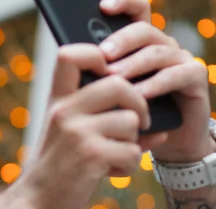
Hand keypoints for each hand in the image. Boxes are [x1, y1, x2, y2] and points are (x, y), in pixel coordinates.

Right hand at [17, 44, 166, 208]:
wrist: (34, 201)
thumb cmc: (55, 169)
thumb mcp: (67, 136)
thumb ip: (101, 122)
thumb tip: (156, 129)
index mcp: (57, 102)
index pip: (71, 55)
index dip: (97, 55)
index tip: (109, 74)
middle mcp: (64, 111)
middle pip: (119, 85)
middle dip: (138, 106)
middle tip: (137, 124)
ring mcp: (77, 132)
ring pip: (130, 122)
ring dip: (131, 143)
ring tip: (113, 157)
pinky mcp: (91, 155)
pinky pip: (132, 151)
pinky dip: (127, 166)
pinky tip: (109, 172)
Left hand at [100, 0, 213, 162]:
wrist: (160, 141)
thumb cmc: (129, 113)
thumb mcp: (107, 93)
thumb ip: (95, 73)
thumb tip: (68, 57)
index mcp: (139, 43)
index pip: (135, 11)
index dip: (123, 3)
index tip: (103, 5)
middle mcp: (160, 45)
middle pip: (143, 29)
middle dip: (120, 40)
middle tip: (102, 55)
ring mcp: (179, 59)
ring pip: (157, 51)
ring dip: (133, 65)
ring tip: (114, 78)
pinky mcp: (194, 77)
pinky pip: (176, 74)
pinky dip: (155, 84)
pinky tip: (139, 94)